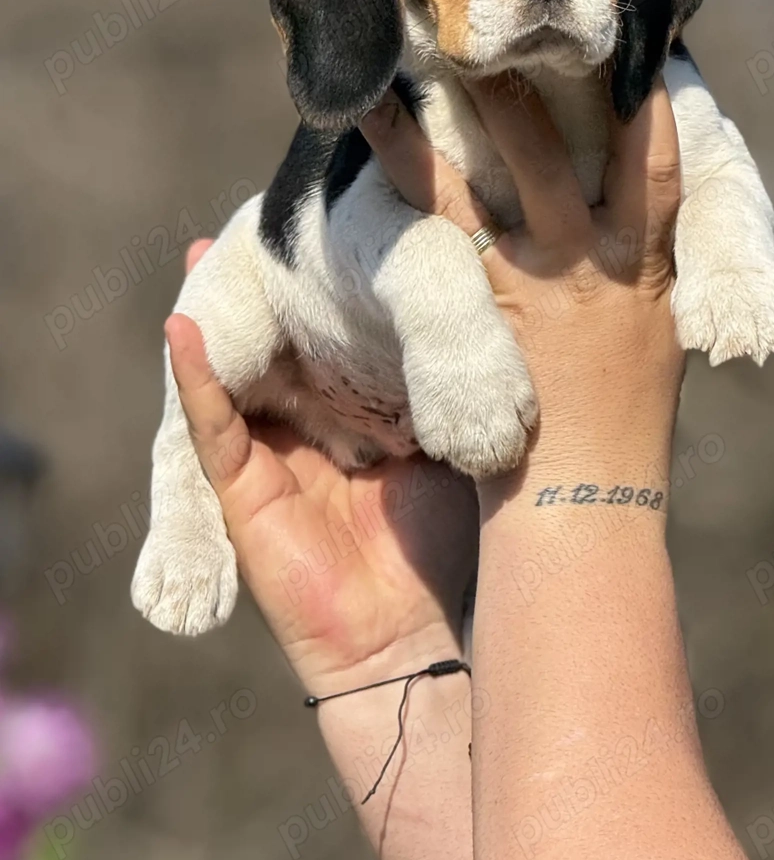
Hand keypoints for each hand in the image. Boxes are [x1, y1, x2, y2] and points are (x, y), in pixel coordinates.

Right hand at [168, 244, 477, 696]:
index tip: (333, 221)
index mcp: (358, 413)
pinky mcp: (242, 493)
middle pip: (278, 344)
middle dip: (263, 290)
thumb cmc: (447, 545)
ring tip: (203, 253)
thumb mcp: (456, 444)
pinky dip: (194, 380)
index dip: (331, 287)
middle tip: (248, 222)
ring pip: (235, 376)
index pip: (335, 334)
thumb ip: (458, 388)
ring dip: (217, 319)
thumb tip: (503, 317)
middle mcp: (311, 427)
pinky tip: (182, 327)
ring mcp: (272, 458)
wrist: (416, 637)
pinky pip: (211, 428)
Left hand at [360, 75, 684, 495]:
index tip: (631, 54)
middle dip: (547, 86)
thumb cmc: (621, 443)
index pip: (659, 169)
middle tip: (518, 28)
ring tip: (439, 47)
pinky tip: (376, 118)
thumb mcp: (651, 352)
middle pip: (578, 151)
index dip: (647, 106)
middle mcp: (601, 263)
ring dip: (480, 101)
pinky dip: (409, 162)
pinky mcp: (493, 300)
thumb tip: (633, 250)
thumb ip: (641, 292)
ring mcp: (547, 278)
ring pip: (513, 164)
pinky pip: (443, 215)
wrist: (586, 505)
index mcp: (648, 274)